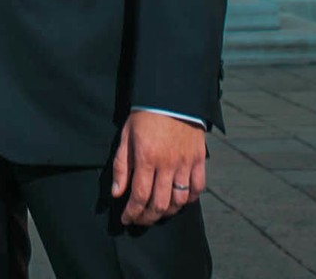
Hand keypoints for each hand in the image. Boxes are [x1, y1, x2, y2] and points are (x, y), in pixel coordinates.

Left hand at [112, 111, 205, 226]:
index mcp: (146, 157)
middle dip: (147, 218)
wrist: (171, 95)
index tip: (126, 219)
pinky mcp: (198, 159)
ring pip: (179, 201)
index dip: (132, 212)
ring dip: (167, 213)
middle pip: (159, 204)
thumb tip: (117, 193)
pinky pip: (197, 188)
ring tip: (157, 213)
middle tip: (139, 220)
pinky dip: (190, 199)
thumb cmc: (145, 114)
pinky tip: (179, 201)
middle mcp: (167, 164)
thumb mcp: (126, 136)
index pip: (139, 195)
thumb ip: (121, 166)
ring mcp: (185, 163)